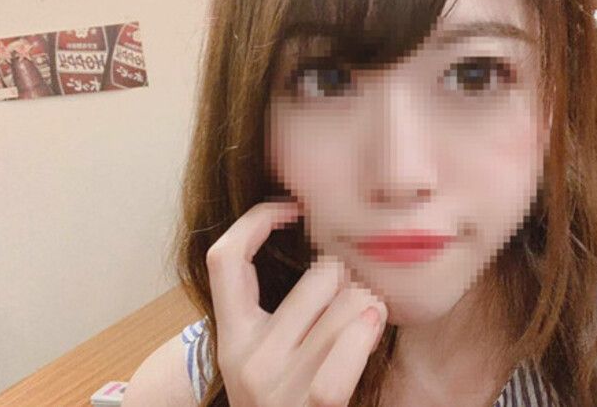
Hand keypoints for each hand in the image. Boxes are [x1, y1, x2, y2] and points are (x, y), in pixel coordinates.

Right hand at [207, 202, 387, 406]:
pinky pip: (351, 340)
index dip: (256, 221)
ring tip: (362, 325)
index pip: (225, 258)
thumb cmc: (292, 400)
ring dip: (368, 304)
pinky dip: (368, 327)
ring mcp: (277, 383)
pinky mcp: (311, 403)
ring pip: (349, 297)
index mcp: (230, 338)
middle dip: (346, 278)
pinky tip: (370, 325)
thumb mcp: (271, 357)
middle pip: (319, 273)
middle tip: (349, 304)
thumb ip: (283, 311)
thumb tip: (325, 249)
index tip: (289, 209)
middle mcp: (246, 357)